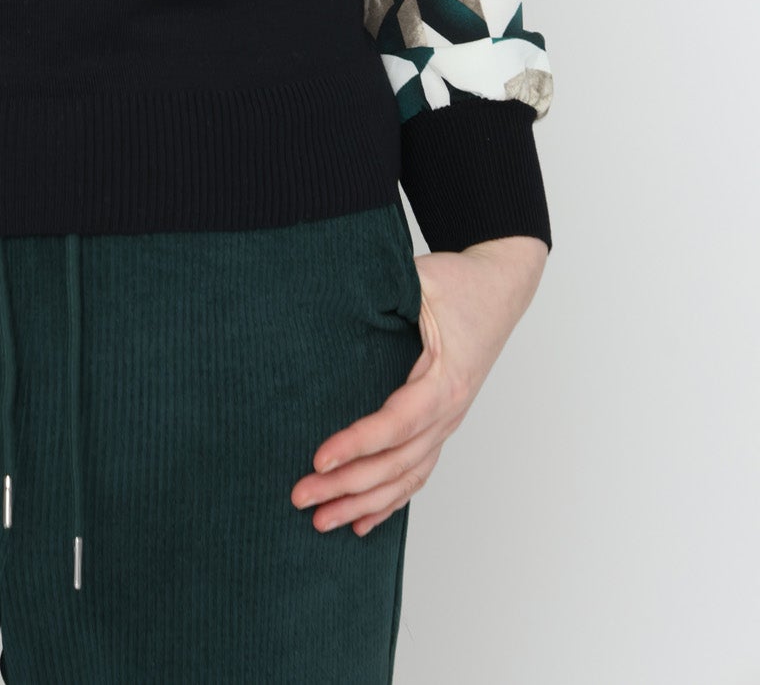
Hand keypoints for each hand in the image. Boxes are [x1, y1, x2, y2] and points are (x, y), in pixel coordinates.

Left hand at [290, 233, 548, 535]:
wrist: (501, 286)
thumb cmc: (462, 282)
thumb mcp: (422, 279)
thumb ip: (385, 289)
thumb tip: (336, 295)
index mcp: (445, 381)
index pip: (396, 424)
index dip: (357, 444)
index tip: (318, 458)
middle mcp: (449, 412)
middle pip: (396, 463)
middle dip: (347, 485)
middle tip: (301, 497)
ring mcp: (447, 422)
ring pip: (405, 477)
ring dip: (363, 503)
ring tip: (322, 521)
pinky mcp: (441, 423)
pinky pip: (416, 472)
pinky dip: (389, 501)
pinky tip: (361, 521)